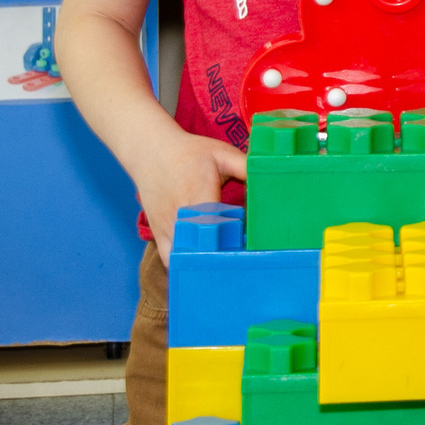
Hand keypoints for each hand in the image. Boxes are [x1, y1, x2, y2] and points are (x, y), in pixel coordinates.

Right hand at [137, 132, 246, 264]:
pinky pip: (169, 259)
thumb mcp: (222, 154)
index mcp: (199, 197)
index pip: (216, 227)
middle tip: (245, 264)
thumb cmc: (191, 153)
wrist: (151, 152)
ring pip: (183, 259)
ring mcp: (167, 228)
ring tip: (225, 271)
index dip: (234, 239)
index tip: (252, 245)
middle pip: (201, 248)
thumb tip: (273, 178)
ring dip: (203, 266)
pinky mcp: (159, 234)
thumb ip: (247, 168)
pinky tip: (202, 272)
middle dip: (222, 258)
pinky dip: (184, 267)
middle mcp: (180, 217)